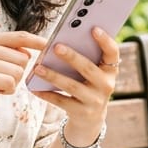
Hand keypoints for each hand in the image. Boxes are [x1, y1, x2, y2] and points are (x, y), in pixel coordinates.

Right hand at [0, 31, 45, 119]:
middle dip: (18, 72)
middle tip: (0, 78)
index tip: (51, 45)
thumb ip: (8, 53)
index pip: (20, 37)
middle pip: (24, 58)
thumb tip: (31, 52)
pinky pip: (11, 83)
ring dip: (12, 83)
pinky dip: (7, 90)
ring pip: (19, 72)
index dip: (38, 41)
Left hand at [28, 26, 118, 141]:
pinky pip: (61, 101)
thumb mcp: (93, 74)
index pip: (112, 53)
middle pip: (88, 68)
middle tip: (56, 46)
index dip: (105, 40)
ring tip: (38, 67)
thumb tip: (62, 40)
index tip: (94, 28)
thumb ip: (85, 58)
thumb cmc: (87, 87)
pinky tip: (34, 88)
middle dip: (72, 57)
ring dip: (53, 75)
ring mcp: (95, 100)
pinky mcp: (82, 113)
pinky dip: (47, 94)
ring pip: (72, 86)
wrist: (90, 120)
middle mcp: (106, 85)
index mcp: (110, 70)